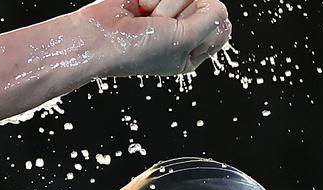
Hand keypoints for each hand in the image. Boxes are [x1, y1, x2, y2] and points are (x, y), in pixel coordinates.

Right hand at [75, 0, 231, 77]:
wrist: (99, 36)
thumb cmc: (139, 49)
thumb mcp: (185, 40)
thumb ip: (212, 19)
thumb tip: (218, 2)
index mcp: (193, 52)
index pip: (222, 27)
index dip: (208, 23)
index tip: (185, 35)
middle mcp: (182, 31)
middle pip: (207, 4)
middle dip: (183, 12)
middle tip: (161, 28)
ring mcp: (167, 10)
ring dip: (166, 2)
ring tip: (147, 18)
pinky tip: (139, 6)